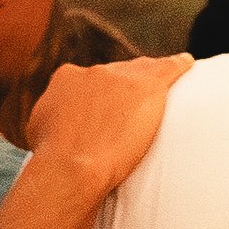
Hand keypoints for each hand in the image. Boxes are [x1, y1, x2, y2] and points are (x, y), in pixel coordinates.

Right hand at [25, 52, 188, 192]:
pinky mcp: (147, 86)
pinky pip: (169, 68)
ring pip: (142, 72)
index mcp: (66, 78)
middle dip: (124, 91)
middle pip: (117, 75)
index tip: (108, 112)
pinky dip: (179, 65)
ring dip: (150, 80)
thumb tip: (56, 120)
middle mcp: (94, 71)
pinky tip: (188, 63)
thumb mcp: (40, 129)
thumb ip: (54, 115)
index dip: (101, 96)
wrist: (73, 165)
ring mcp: (121, 77)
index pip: (90, 79)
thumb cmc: (54, 158)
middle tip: (132, 112)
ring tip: (163, 86)